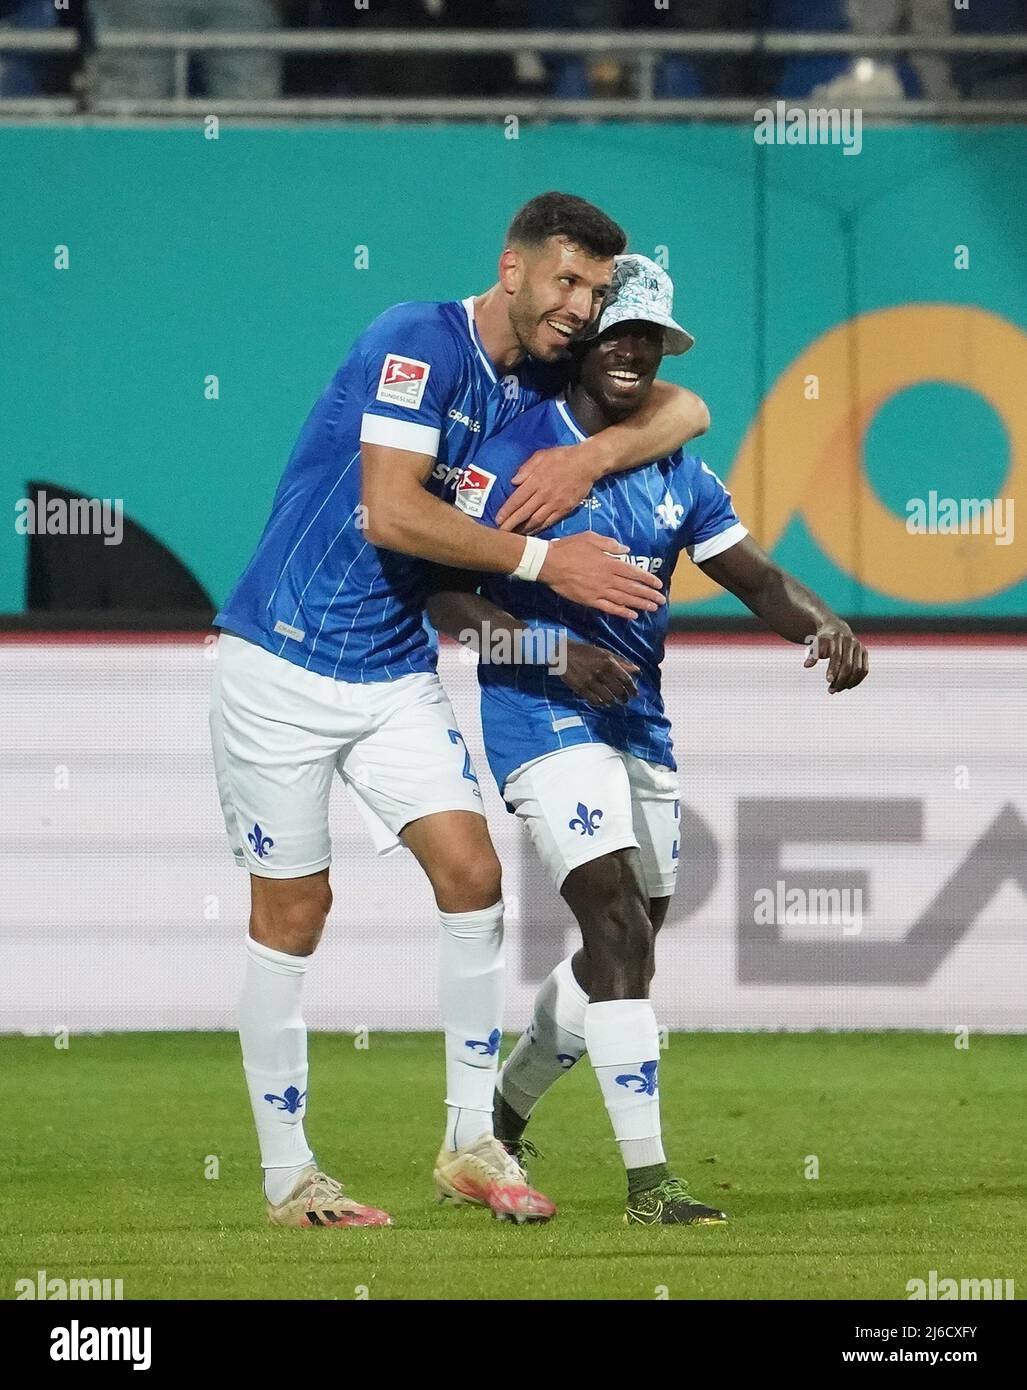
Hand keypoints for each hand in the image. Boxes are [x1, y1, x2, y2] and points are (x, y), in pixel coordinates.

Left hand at [496, 444, 599, 534]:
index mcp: (535, 481)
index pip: (517, 499)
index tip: (498, 520)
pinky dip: (539, 528)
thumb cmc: (562, 456)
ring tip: (515, 536)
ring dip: (524, 529)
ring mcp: (555, 503)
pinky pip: (549, 521)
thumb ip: (526, 468)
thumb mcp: (541, 455)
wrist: (587, 462)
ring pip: (536, 520)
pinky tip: (532, 532)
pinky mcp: (565, 509)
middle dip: (511, 524)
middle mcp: (543, 494)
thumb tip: (514, 481)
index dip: (506, 511)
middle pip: (524, 513)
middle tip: (501, 533)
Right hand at [539, 532, 665, 619]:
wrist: (549, 563)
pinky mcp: (589, 600)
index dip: (648, 580)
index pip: (634, 573)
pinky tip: (632, 615)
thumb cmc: (569, 548)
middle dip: (649, 595)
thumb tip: (626, 550)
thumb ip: (610, 544)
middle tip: (661, 601)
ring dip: (640, 605)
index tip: (659, 585)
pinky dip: (622, 612)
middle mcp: (607, 578)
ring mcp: (599, 591)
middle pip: (632, 588)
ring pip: (624, 600)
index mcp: (609, 563)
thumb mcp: (591, 538)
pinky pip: (609, 608)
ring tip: (652, 609)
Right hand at [557, 640, 638, 707]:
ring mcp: (590, 681)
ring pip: (608, 698)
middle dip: (624, 698)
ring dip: (613, 702)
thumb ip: (621, 662)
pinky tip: (602, 702)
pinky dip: (600, 704)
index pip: (626, 679)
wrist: (563, 653)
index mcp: (608, 662)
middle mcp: (601, 672)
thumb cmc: (585, 652)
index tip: (635, 694)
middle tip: (624, 700)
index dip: (632, 689)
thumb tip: (637, 670)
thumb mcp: (605, 653)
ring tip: (613, 702)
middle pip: (618, 691)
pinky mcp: (580, 688)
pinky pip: (594, 701)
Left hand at [803, 623, 868, 692]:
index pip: (836, 655)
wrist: (836, 628)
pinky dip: (857, 680)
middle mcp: (850, 641)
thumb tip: (806, 665)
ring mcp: (859, 647)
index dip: (833, 669)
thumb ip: (811, 655)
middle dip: (840, 679)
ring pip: (858, 669)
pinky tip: (847, 686)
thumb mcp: (815, 645)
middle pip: (848, 664)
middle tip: (831, 691)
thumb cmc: (823, 641)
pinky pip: (864, 670)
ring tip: (837, 690)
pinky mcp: (864, 652)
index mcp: (836, 638)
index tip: (828, 681)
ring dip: (849, 682)